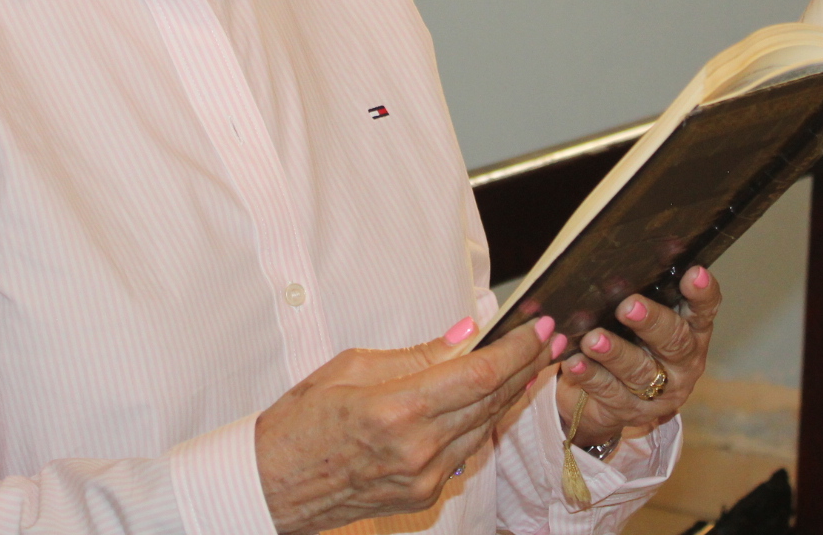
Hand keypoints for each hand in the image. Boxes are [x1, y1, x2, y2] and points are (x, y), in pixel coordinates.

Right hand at [256, 315, 566, 533]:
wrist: (273, 483)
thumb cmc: (301, 419)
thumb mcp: (350, 367)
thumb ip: (416, 354)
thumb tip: (467, 333)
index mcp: (397, 410)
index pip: (478, 374)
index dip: (516, 349)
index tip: (540, 325)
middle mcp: (418, 449)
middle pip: (491, 401)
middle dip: (525, 366)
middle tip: (549, 337)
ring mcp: (424, 478)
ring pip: (485, 429)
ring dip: (512, 395)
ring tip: (533, 363)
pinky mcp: (423, 496)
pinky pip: (465, 453)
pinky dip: (483, 424)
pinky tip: (495, 400)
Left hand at [556, 266, 720, 453]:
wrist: (608, 399)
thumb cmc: (628, 340)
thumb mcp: (640, 319)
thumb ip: (642, 293)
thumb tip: (625, 257)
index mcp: (691, 331)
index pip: (704, 310)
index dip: (702, 293)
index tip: (693, 273)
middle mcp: (682, 363)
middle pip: (674, 341)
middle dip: (651, 322)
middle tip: (628, 306)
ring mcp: (658, 391)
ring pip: (639, 370)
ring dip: (615, 352)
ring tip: (594, 339)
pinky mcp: (629, 411)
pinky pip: (608, 391)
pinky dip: (590, 375)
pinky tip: (574, 362)